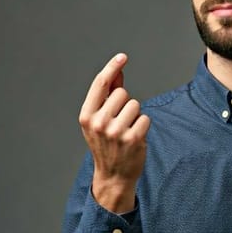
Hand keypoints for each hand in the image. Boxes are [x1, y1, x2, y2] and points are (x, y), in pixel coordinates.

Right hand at [78, 53, 150, 212]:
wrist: (112, 176)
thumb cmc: (106, 144)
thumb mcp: (100, 120)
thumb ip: (108, 94)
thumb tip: (118, 71)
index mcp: (86, 116)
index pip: (100, 84)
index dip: (112, 67)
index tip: (123, 57)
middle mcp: (99, 123)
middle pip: (122, 93)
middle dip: (125, 103)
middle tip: (120, 122)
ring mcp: (115, 132)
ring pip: (135, 104)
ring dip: (135, 115)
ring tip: (127, 130)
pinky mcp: (133, 139)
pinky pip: (145, 118)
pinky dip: (143, 125)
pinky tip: (135, 137)